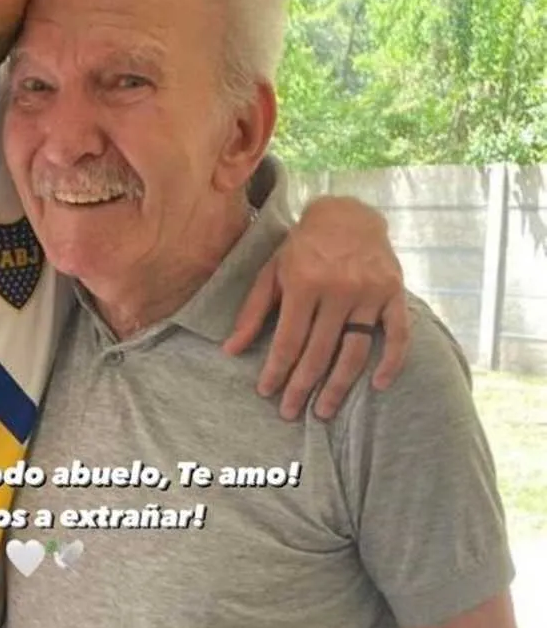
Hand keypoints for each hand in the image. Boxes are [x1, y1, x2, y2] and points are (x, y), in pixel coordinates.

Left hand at [222, 195, 409, 420]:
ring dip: (339, 385)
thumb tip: (230, 350)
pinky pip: (397, 333)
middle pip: (319, 351)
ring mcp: (369, 292)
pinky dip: (391, 361)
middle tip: (291, 412)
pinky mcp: (394, 293)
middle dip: (302, 386)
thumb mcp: (272, 272)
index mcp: (304, 282)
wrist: (349, 214)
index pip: (288, 340)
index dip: (276, 370)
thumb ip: (253, 311)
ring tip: (325, 411)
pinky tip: (378, 384)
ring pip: (355, 350)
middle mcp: (338, 288)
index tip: (266, 393)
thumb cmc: (303, 247)